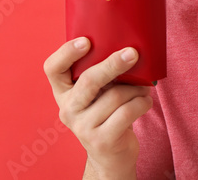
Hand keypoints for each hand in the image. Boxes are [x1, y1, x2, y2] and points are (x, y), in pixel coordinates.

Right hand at [43, 38, 152, 177]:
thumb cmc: (106, 115)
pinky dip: (141, 103)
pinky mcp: (101, 140)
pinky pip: (126, 112)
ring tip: (144, 88)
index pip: (52, 68)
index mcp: (63, 92)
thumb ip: (100, 75)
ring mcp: (82, 127)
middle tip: (132, 53)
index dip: (66, 52)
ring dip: (136, 89)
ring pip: (115, 96)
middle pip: (89, 80)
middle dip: (113, 64)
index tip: (86, 41)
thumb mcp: (96, 94)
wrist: (110, 156)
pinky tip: (145, 102)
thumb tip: (126, 49)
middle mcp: (68, 109)